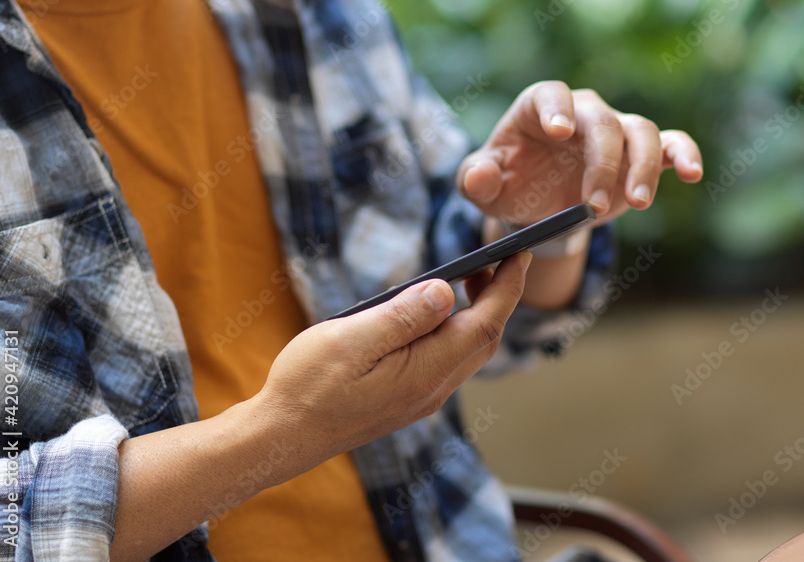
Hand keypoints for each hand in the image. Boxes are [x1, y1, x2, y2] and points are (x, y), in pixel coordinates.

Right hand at [257, 252, 530, 468]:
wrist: (282, 437)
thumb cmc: (308, 386)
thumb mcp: (350, 341)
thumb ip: (402, 317)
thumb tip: (447, 291)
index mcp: (425, 372)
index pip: (484, 324)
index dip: (507, 287)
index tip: (520, 253)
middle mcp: (433, 389)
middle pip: (484, 338)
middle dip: (499, 296)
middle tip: (498, 257)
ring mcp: (423, 397)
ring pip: (469, 351)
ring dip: (479, 313)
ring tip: (472, 277)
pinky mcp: (409, 398)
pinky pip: (449, 361)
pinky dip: (457, 331)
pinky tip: (439, 314)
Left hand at [457, 81, 703, 226]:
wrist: (537, 204)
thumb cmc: (508, 184)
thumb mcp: (483, 186)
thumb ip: (476, 180)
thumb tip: (480, 177)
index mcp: (540, 107)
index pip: (551, 95)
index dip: (557, 109)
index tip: (559, 132)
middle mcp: (582, 112)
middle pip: (602, 121)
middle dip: (601, 162)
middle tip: (591, 205)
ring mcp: (616, 131)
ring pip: (640, 131)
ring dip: (643, 166)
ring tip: (637, 203)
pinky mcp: (641, 155)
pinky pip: (671, 144)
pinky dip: (685, 154)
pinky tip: (692, 173)